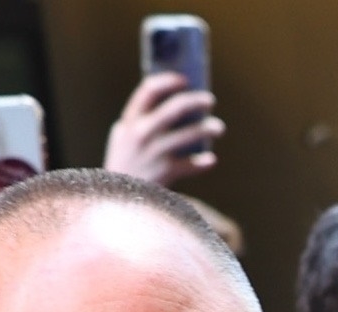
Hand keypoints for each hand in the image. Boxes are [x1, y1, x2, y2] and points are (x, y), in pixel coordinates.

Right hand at [103, 70, 223, 182]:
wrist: (117, 205)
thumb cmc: (125, 170)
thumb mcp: (123, 141)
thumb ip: (140, 123)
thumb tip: (174, 106)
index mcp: (129, 122)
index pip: (149, 90)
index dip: (169, 81)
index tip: (185, 80)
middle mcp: (140, 134)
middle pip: (174, 108)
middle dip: (195, 101)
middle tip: (210, 99)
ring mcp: (153, 154)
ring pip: (187, 135)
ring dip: (207, 128)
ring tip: (219, 127)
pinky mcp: (164, 174)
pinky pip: (190, 165)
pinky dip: (202, 162)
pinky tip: (211, 160)